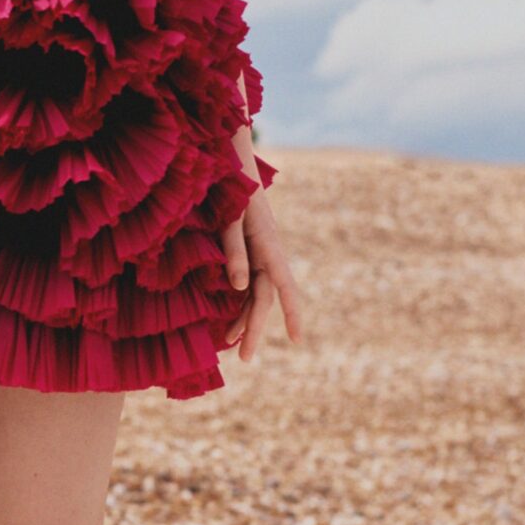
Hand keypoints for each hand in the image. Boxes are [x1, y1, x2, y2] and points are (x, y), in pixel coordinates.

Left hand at [220, 183, 303, 363]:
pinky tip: (227, 321)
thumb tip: (239, 290)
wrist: (234, 166)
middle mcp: (269, 255)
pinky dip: (238, 304)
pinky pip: (248, 284)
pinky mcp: (250, 253)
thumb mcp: (230, 222)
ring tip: (230, 344)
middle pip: (265, 299)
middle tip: (244, 358)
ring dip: (244, 318)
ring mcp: (260, 255)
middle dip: (254, 329)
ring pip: (256, 294)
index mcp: (269, 248)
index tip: (297, 338)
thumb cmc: (232, 192)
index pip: (283, 287)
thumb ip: (235, 254)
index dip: (291, 314)